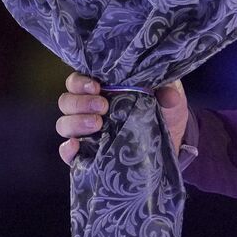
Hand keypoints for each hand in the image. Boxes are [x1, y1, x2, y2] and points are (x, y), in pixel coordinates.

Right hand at [56, 72, 188, 165]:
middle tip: (102, 106)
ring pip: (64, 124)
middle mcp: (90, 109)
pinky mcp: (89, 155)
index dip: (80, 82)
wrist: (172, 144)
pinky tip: (75, 146)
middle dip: (80, 102)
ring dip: (75, 122)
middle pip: (66, 101)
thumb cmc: (166, 114)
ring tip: (97, 124)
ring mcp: (87, 133)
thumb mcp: (171, 101)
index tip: (97, 86)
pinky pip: (67, 153)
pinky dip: (67, 150)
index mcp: (105, 90)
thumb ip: (169, 94)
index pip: (78, 81)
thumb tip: (169, 95)